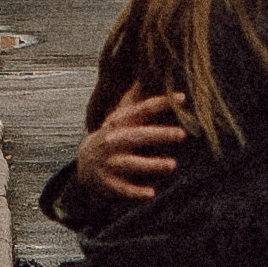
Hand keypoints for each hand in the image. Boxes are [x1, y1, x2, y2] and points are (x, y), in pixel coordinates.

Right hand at [75, 84, 188, 204]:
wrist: (85, 164)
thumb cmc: (113, 137)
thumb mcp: (121, 118)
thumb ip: (136, 100)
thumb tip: (148, 72)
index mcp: (119, 123)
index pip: (141, 110)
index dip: (161, 103)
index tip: (182, 98)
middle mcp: (113, 141)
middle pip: (136, 136)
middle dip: (158, 135)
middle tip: (181, 134)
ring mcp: (109, 163)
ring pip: (131, 164)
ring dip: (151, 164)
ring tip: (172, 165)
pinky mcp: (108, 183)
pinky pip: (123, 189)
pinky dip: (135, 192)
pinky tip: (151, 194)